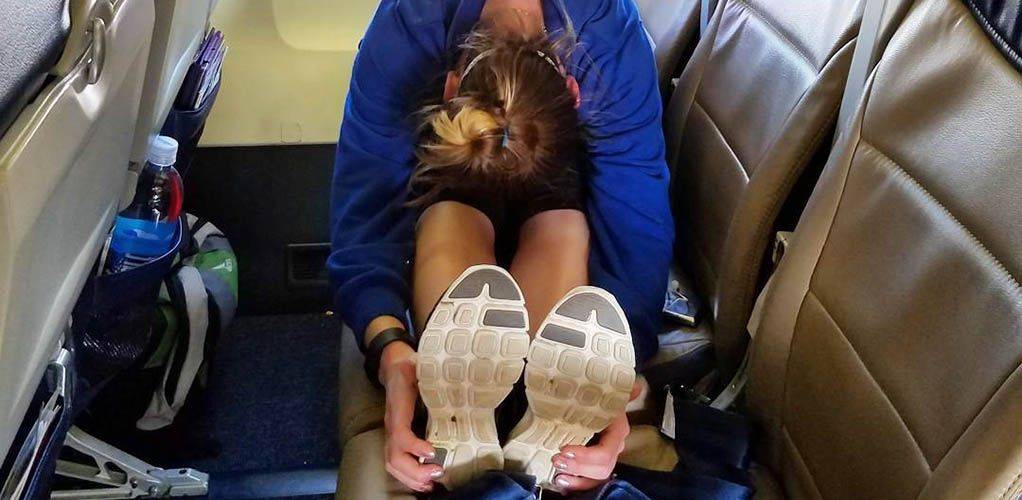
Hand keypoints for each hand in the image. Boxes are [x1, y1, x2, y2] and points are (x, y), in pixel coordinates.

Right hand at [379, 341, 443, 492]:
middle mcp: (392, 424)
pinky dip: (408, 476)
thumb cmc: (410, 368)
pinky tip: (424, 481)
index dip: (413, 446)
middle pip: (393, 456)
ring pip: (391, 463)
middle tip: (437, 473)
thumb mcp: (420, 366)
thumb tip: (457, 378)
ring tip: (430, 484)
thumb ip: (433, 374)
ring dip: (411, 478)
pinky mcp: (395, 437)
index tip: (432, 451)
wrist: (393, 366)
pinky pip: (395, 462)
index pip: (400, 433)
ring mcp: (391, 432)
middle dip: (414, 471)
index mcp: (399, 408)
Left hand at [549, 381, 642, 492]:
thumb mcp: (606, 396)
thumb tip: (637, 385)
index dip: (586, 455)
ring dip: (578, 480)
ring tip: (559, 476)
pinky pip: (590, 482)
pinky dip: (577, 485)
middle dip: (578, 467)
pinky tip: (563, 483)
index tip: (564, 448)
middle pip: (601, 468)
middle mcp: (614, 449)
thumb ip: (621, 392)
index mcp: (617, 433)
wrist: (597, 409)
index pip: (605, 452)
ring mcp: (606, 460)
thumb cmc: (599, 403)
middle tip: (556, 459)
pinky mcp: (595, 467)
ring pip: (597, 478)